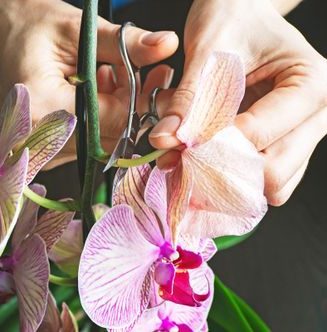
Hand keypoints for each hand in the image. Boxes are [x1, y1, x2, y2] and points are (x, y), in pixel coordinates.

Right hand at [0, 0, 177, 166]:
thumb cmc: (25, 28)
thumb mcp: (77, 28)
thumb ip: (123, 43)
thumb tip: (166, 44)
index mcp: (43, 106)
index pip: (111, 119)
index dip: (142, 100)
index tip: (160, 77)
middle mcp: (41, 137)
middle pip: (111, 135)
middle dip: (133, 104)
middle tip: (142, 71)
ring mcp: (44, 149)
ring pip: (104, 139)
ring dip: (118, 109)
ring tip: (110, 72)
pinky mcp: (49, 150)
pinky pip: (91, 140)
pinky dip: (103, 116)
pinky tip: (95, 88)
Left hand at [149, 0, 326, 205]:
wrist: (240, 13)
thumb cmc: (232, 19)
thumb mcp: (209, 51)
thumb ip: (189, 98)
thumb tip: (165, 140)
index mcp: (312, 83)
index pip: (258, 135)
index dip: (211, 144)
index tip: (175, 142)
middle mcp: (316, 115)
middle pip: (273, 172)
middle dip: (220, 169)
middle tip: (180, 156)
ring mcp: (302, 134)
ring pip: (270, 183)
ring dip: (225, 178)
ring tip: (190, 155)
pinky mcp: (283, 144)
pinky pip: (261, 178)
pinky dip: (232, 177)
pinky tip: (204, 158)